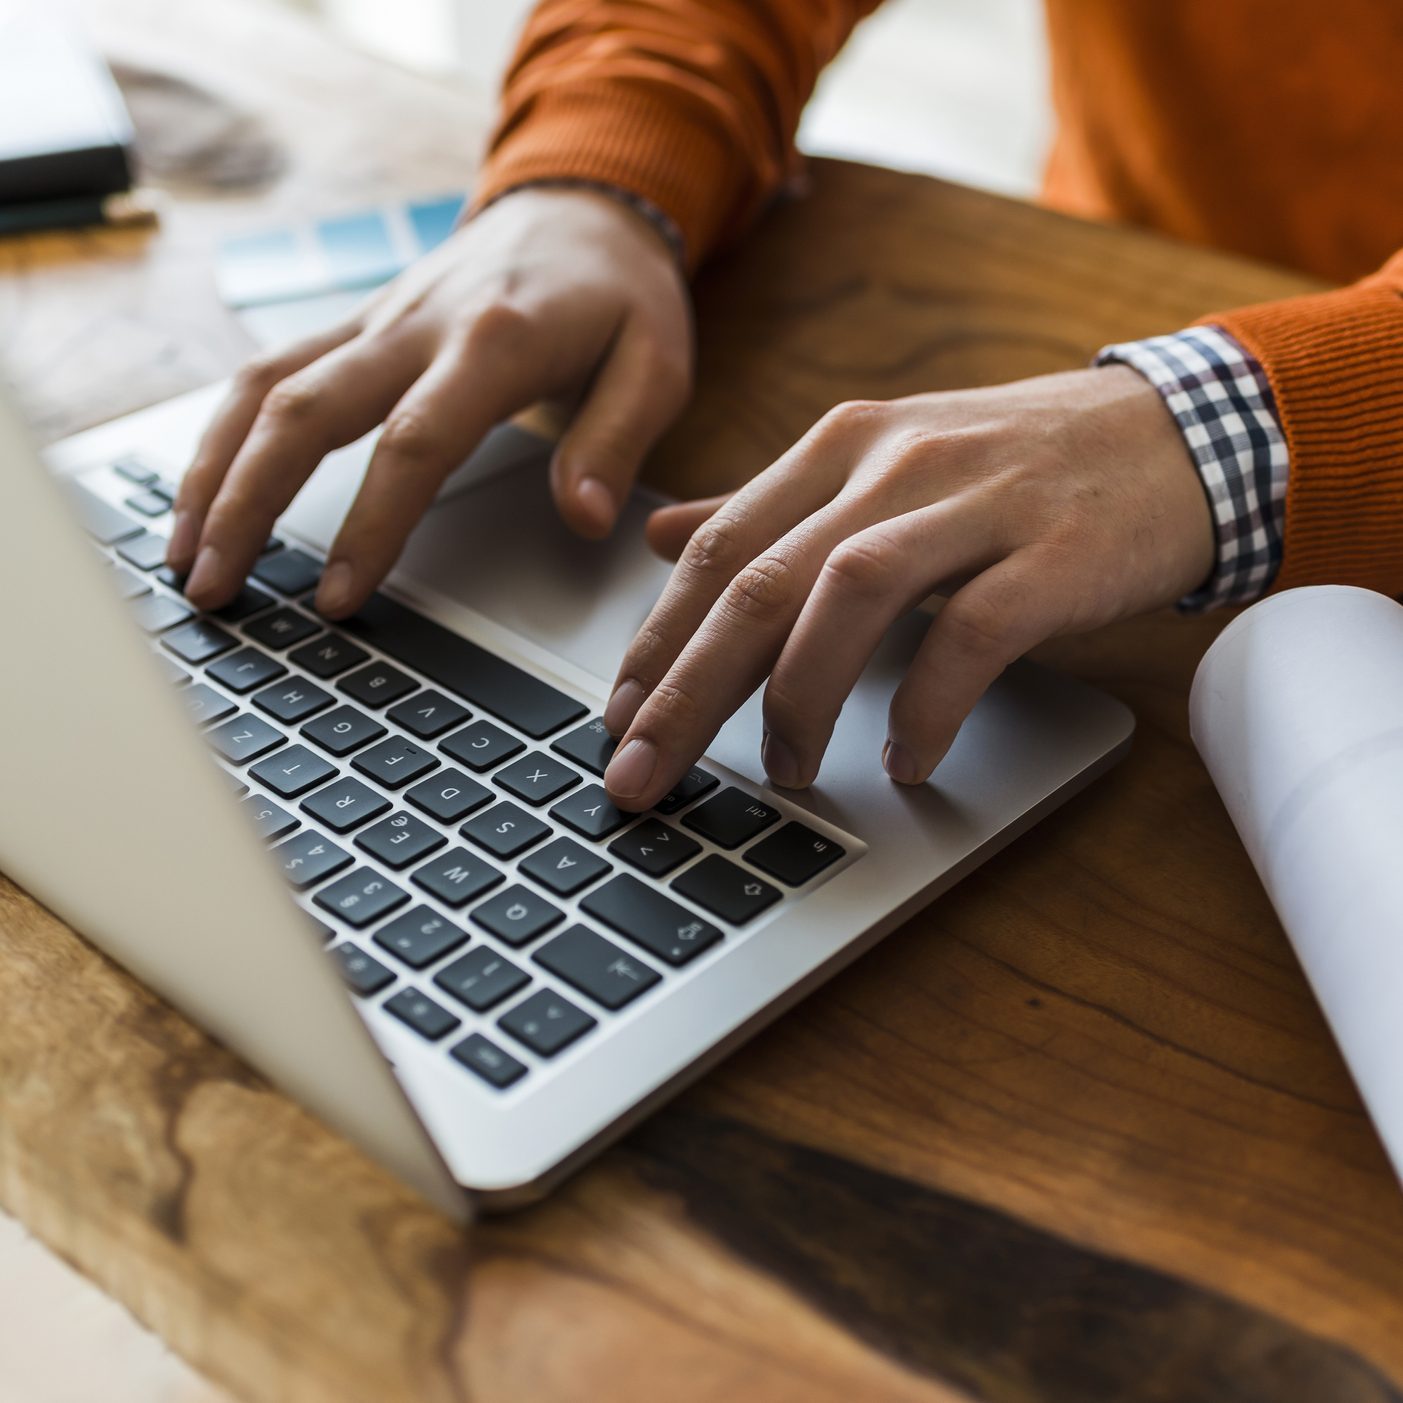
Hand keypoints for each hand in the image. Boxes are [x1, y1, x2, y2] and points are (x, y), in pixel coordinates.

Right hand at [169, 187, 692, 615]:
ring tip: (185, 553)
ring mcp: (376, 319)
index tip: (338, 596)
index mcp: (495, 341)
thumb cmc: (622, 295)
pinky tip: (203, 489)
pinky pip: (271, 371)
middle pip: (305, 409)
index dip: (371, 523)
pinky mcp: (356, 324)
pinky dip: (226, 432)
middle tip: (213, 587)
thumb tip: (586, 520)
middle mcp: (417, 324)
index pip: (415, 441)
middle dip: (246, 502)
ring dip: (213, 469)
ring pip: (265, 385)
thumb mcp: (657, 363)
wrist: (581, 205)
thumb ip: (616, 440)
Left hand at [600, 366, 1213, 807]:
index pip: (720, 548)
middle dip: (689, 688)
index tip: (618, 718)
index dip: (659, 638)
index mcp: (841, 446)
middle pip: (762, 582)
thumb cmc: (1014, 466)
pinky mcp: (1053, 552)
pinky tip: (906, 758)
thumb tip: (662, 537)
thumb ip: (770, 505)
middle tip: (644, 772)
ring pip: (848, 597)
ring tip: (785, 772)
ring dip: (800, 697)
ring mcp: (976, 503)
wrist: (1174, 435)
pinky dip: (926, 704)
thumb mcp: (880, 464)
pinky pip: (971, 635)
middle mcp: (894, 465)